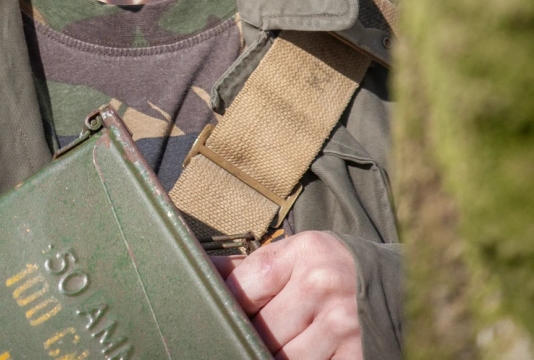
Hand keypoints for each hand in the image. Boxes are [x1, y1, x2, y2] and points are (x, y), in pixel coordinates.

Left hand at [214, 232, 360, 359]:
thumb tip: (203, 268)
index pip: (246, 285)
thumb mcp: (300, 253)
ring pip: (285, 358)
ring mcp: (343, 325)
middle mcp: (323, 285)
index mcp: (305, 252)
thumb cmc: (334, 269)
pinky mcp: (357, 356)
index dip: (226, 304)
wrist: (398, 286)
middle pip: (263, 328)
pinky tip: (301, 355)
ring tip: (272, 347)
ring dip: (273, 356)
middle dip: (251, 336)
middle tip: (244, 336)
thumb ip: (256, 266)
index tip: (216, 313)